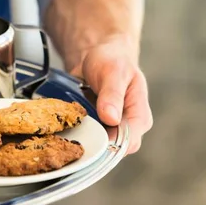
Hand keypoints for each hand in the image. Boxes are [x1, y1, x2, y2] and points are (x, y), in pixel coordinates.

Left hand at [70, 35, 151, 154]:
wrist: (98, 55)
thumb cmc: (112, 60)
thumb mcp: (113, 72)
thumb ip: (113, 94)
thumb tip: (112, 119)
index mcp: (140, 118)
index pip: (128, 143)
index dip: (109, 144)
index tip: (89, 136)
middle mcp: (128, 128)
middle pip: (112, 150)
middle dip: (92, 143)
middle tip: (72, 129)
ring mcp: (111, 130)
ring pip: (96, 146)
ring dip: (82, 138)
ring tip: (67, 124)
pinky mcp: (96, 128)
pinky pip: (86, 138)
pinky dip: (76, 132)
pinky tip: (66, 124)